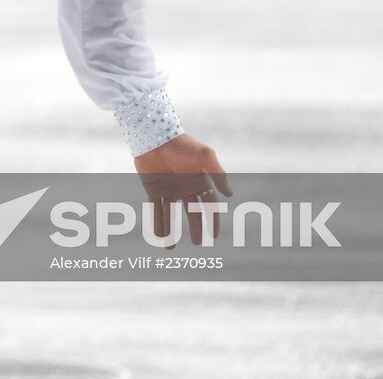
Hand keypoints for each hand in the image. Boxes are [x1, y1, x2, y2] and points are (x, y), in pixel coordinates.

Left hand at [134, 133, 231, 248]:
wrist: (155, 135)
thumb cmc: (183, 144)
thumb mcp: (205, 156)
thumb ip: (219, 174)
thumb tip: (230, 195)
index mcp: (200, 180)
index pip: (210, 205)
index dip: (213, 220)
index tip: (214, 236)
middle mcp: (185, 187)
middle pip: (192, 213)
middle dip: (196, 228)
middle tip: (197, 243)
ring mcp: (168, 188)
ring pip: (171, 214)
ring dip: (170, 231)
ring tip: (170, 247)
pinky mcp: (152, 188)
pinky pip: (155, 209)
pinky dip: (156, 222)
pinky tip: (158, 236)